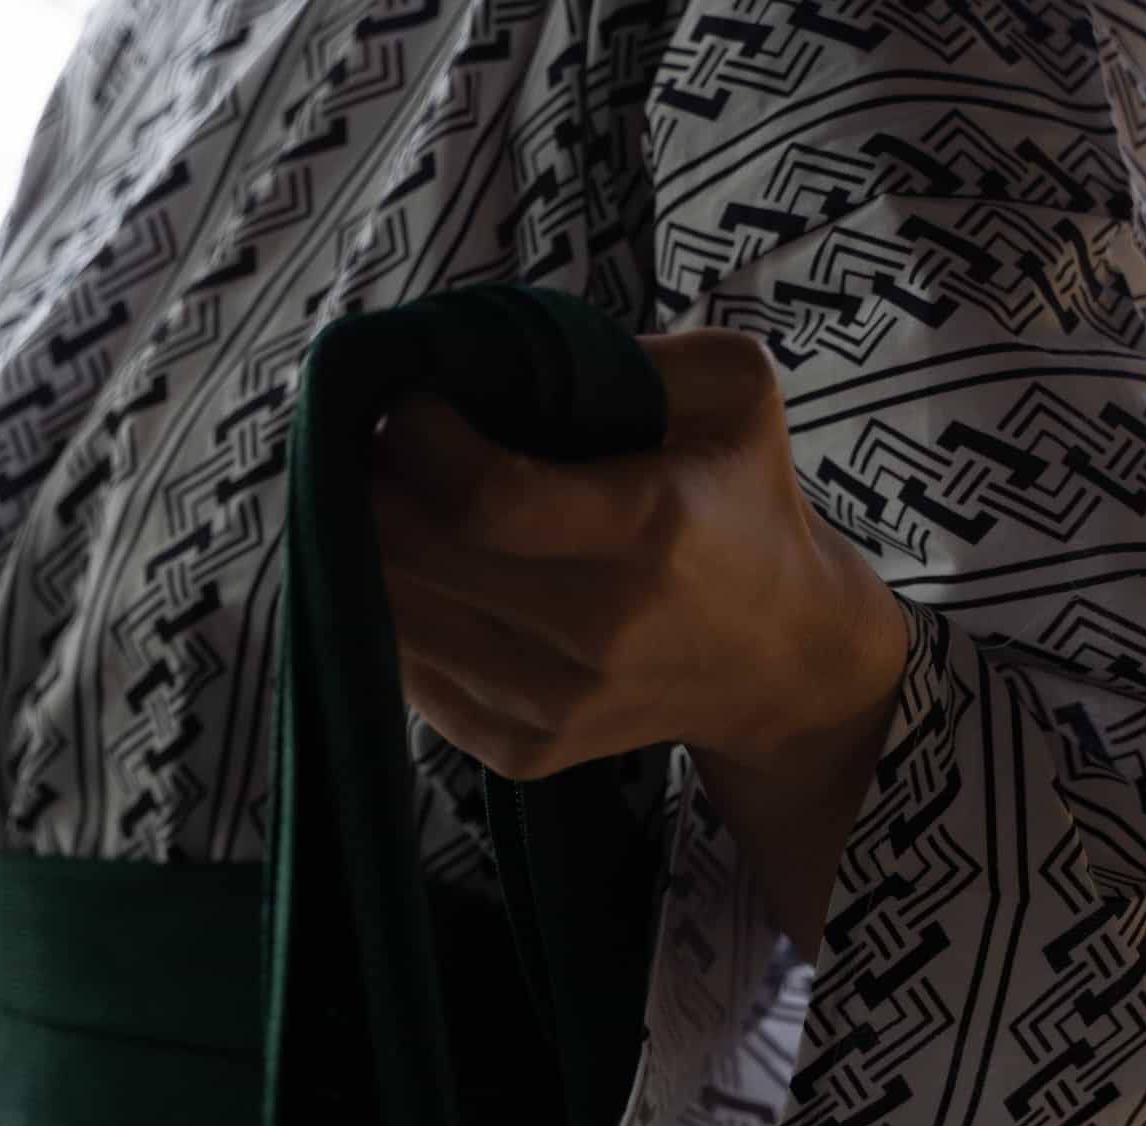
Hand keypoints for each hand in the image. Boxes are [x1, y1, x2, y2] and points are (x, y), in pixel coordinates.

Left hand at [366, 327, 908, 781]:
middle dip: (370, 487)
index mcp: (652, 530)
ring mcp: (558, 705)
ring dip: (365, 551)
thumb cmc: (741, 502)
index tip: (406, 402)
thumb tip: (490, 352)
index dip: (416, 441)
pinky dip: (394, 616)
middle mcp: (602, 631)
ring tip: (389, 502)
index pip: (484, 496)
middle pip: (416, 558)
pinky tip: (421, 573)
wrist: (780, 659)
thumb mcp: (733, 393)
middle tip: (374, 445)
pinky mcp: (525, 753)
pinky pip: (408, 678)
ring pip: (395, 620)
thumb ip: (629, 352)